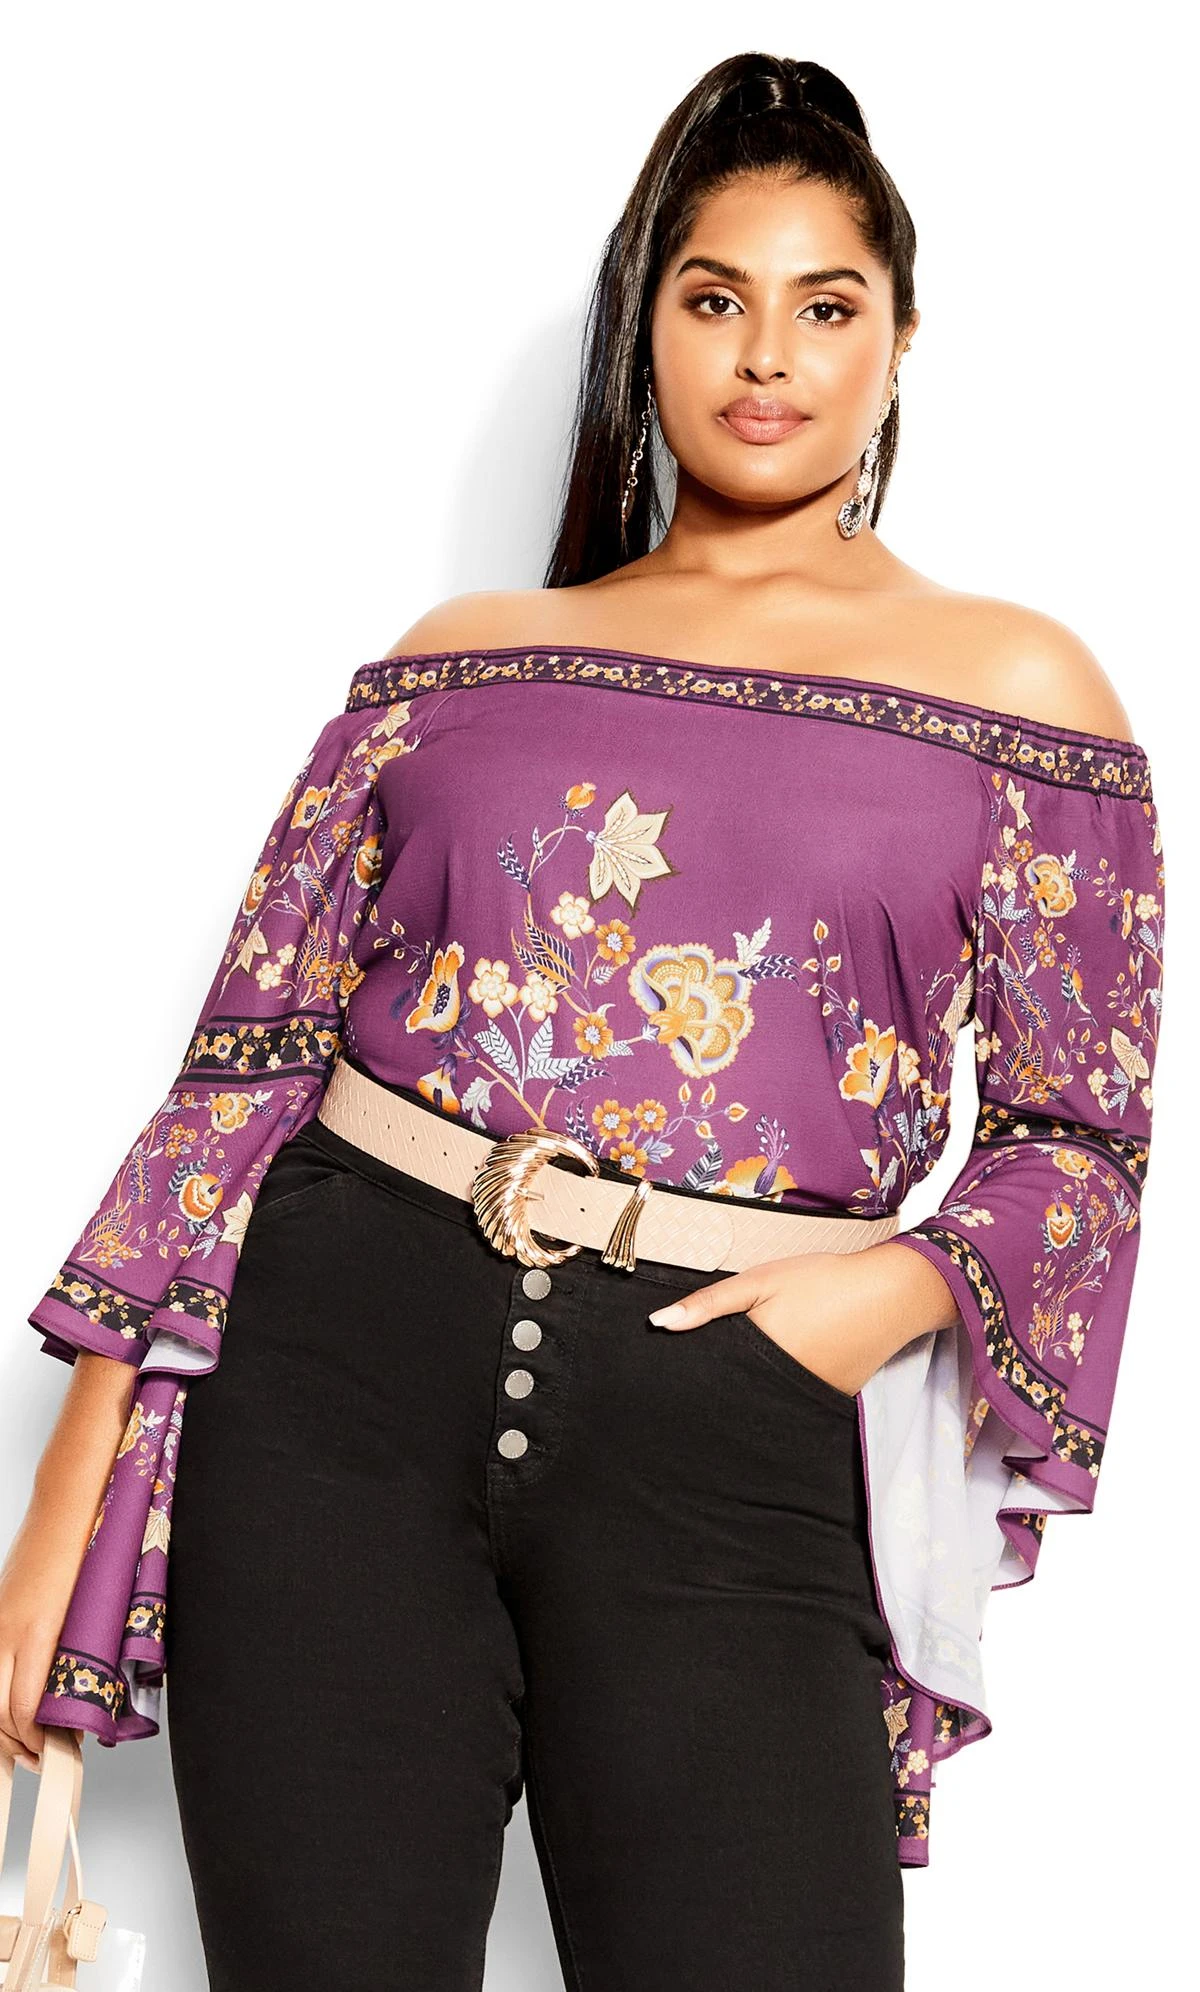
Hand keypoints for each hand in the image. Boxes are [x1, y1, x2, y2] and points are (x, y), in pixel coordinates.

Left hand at [645, 1243, 957, 1398]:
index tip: (669, 1380)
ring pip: (766, 1398)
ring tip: (742, 1372)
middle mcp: (783, 1387)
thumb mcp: (759, 1281)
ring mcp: (811, 1397)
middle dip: (719, 1389)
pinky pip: (795, 1398)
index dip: (692, 1380)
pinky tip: (780, 1369)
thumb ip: (709, 1304)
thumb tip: (657, 1323)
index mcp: (760, 1357)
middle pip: (738, 1394)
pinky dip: (782, 1387)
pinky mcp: (833, 1398)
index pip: (712, 1380)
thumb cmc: (820, 1279)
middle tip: (695, 1383)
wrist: (891, 1292)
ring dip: (752, 1389)